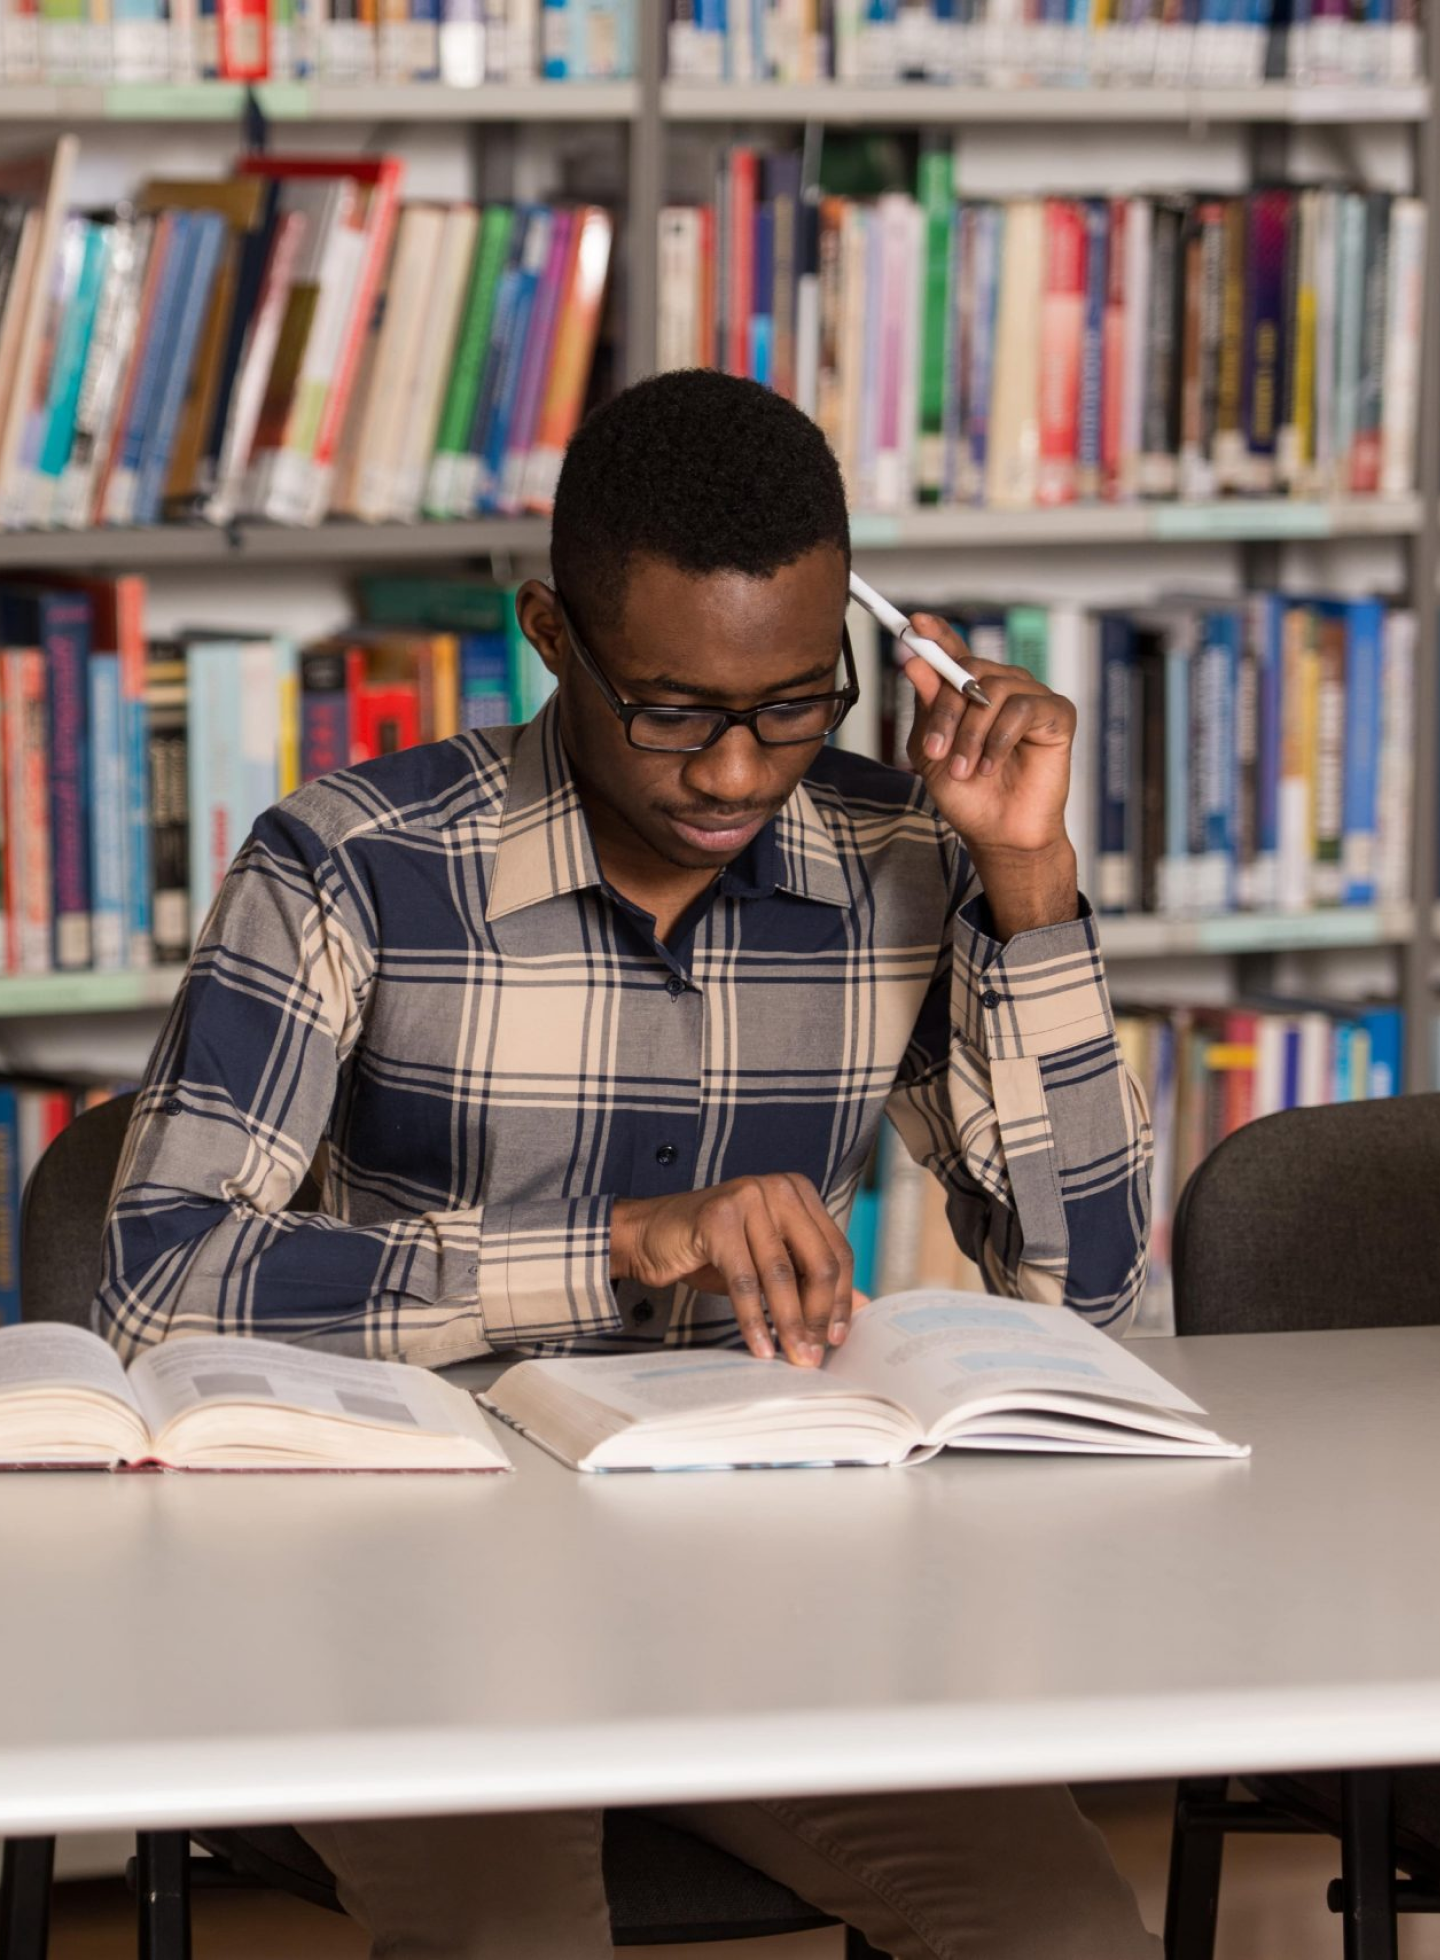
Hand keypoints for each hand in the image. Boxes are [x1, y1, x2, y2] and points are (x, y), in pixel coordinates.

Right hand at [611, 1175, 854, 1366]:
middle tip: (814, 1354)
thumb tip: (859, 1308)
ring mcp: (748, 1198)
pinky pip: (745, 1280)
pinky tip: (760, 1345)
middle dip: (818, 1316)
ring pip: (781, 1275)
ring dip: (789, 1323)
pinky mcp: (718, 1218)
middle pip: (817, 1262)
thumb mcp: (769, 1262)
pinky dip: (753, 1319)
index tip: (837, 1337)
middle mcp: (779, 1188)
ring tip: (793, 1356)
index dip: (840, 1299)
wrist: (649, 1235)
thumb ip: (810, 1279)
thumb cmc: (712, 1249)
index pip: (837, 1251)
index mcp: (799, 1193)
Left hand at [902, 614, 1075, 858]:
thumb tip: (915, 662)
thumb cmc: (968, 795)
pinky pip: (1022, 709)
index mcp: (972, 691)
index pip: (955, 651)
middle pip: (969, 669)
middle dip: (946, 710)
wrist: (999, 833)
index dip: (937, 634)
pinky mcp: (1058, 714)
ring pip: (993, 690)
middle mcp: (1003, 686)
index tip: (915, 622)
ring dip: (971, 734)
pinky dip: (999, 740)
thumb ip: (927, 708)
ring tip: (965, 769)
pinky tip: (991, 766)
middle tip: (936, 749)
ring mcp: (1032, 697)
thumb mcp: (933, 750)